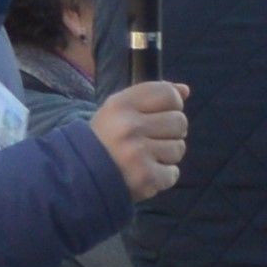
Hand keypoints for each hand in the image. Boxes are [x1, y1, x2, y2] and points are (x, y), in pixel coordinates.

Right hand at [88, 80, 188, 201]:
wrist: (81, 172)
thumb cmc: (108, 137)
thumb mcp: (121, 109)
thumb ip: (152, 96)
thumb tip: (185, 89)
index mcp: (120, 105)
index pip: (168, 94)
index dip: (172, 104)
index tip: (160, 113)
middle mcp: (128, 127)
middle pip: (179, 121)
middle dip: (171, 132)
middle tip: (150, 139)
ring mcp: (137, 153)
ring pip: (179, 147)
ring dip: (167, 154)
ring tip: (145, 156)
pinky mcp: (146, 177)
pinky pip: (174, 172)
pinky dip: (164, 175)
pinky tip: (145, 171)